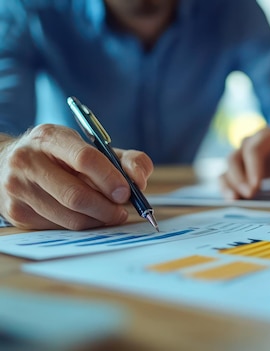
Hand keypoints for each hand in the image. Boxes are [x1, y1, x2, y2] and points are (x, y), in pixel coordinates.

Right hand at [0, 124, 152, 229]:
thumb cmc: (65, 156)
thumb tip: (140, 180)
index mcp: (50, 137)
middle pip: (76, 195)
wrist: (13, 164)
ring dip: (97, 220)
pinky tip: (85, 215)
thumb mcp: (95, 148)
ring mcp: (18, 187)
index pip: (84, 159)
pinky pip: (59, 228)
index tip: (127, 192)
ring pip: (70, 217)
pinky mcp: (17, 212)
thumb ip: (128, 160)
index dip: (110, 179)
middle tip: (122, 211)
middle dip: (107, 208)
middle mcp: (27, 160)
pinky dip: (81, 225)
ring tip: (108, 213)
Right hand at [219, 127, 269, 198]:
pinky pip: (225, 176)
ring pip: (227, 167)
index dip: (252, 168)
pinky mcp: (237, 168)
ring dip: (229, 184)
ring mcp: (241, 155)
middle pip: (235, 157)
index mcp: (268, 137)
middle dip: (239, 178)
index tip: (256, 187)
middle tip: (249, 195)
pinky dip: (226, 188)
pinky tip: (232, 201)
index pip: (254, 150)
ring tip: (234, 201)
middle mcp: (250, 143)